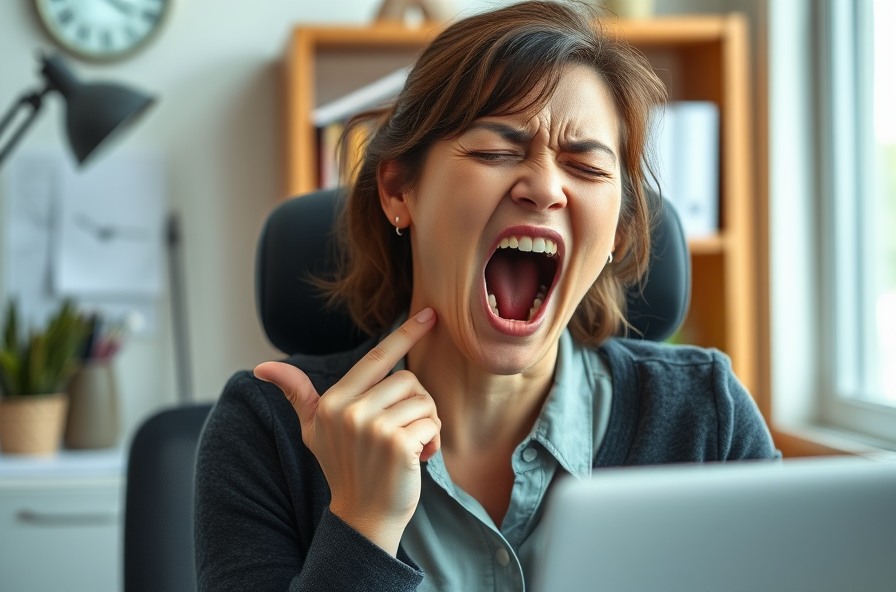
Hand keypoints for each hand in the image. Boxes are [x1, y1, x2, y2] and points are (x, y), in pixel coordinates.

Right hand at [254, 308, 439, 555]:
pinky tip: (418, 459)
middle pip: (409, 380)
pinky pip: (432, 424)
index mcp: (333, 401)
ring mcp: (373, 427)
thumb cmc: (342, 468)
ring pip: (424, 401)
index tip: (429, 315)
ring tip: (410, 446)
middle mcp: (350, 411)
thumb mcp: (312, 429)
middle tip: (405, 432)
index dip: (406, 334)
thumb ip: (297, 394)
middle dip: (417, 404)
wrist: (362, 517)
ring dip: (427, 424)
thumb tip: (261, 367)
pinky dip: (433, 441)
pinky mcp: (397, 444)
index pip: (377, 358)